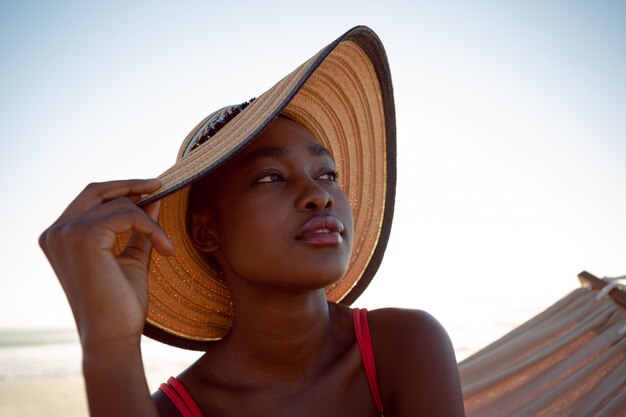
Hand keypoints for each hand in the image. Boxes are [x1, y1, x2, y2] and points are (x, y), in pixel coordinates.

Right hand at [39, 179, 173, 350]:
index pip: (89, 197)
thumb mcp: (131, 258)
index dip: (121, 189)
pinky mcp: (83, 237)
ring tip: (166, 247)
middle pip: (97, 190)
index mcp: (60, 236)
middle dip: (132, 185)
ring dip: (150, 223)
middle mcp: (56, 231)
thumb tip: (154, 200)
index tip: (152, 187)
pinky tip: (165, 249)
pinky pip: (129, 215)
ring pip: (120, 206)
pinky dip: (151, 229)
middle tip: (161, 186)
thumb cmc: (119, 305)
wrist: (112, 337)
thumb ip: (138, 229)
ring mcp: (66, 233)